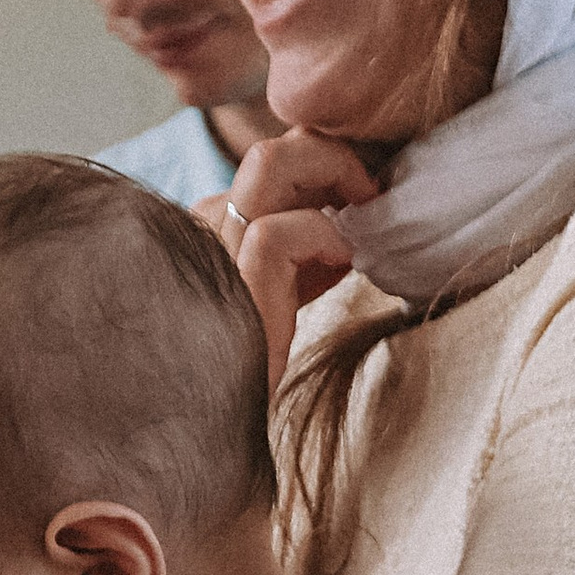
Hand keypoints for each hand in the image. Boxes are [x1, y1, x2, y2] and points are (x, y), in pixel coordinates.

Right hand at [203, 131, 381, 381]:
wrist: (221, 426)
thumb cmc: (255, 367)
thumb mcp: (287, 292)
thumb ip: (305, 251)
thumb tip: (350, 219)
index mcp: (214, 225)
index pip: (271, 162)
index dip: (323, 166)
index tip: (360, 199)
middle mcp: (203, 227)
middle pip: (270, 148)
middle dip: (332, 156)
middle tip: (370, 195)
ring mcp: (210, 251)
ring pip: (267, 163)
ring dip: (332, 174)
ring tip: (362, 213)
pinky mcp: (229, 284)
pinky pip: (279, 231)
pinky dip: (322, 235)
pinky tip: (340, 263)